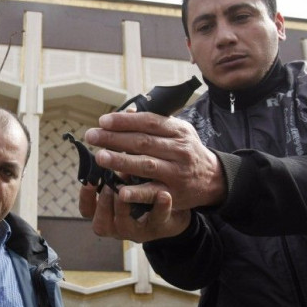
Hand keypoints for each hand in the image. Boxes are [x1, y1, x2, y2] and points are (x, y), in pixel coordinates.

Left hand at [78, 111, 224, 240]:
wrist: (214, 179)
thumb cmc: (187, 151)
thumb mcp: (178, 132)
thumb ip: (154, 123)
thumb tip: (127, 112)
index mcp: (178, 131)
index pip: (148, 122)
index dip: (125, 121)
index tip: (103, 121)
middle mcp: (179, 150)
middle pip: (143, 142)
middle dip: (114, 138)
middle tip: (92, 136)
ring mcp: (177, 173)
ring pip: (146, 165)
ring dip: (121, 161)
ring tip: (100, 157)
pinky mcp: (174, 194)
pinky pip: (153, 193)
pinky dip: (136, 192)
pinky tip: (119, 191)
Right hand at [79, 183, 191, 241]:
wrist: (171, 212)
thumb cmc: (139, 196)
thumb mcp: (122, 185)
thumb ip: (112, 174)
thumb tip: (104, 149)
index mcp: (105, 216)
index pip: (87, 210)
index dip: (86, 197)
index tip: (89, 181)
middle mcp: (117, 227)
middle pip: (101, 223)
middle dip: (104, 203)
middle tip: (108, 186)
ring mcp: (137, 231)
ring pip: (124, 225)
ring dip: (123, 207)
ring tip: (124, 192)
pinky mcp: (158, 227)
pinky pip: (158, 219)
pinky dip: (161, 207)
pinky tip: (164, 194)